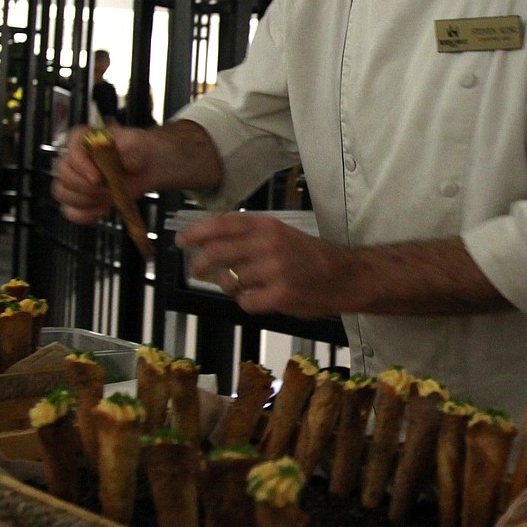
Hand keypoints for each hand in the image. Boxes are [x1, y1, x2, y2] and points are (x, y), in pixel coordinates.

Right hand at [51, 124, 152, 224]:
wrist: (145, 167)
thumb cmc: (137, 150)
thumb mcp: (139, 145)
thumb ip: (133, 152)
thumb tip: (128, 163)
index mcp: (85, 138)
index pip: (71, 147)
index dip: (80, 163)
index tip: (97, 177)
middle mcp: (74, 158)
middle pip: (63, 174)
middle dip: (85, 186)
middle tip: (107, 190)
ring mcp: (74, 179)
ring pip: (62, 193)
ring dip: (85, 201)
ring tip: (108, 199)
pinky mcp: (79, 199)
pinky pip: (70, 211)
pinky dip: (85, 215)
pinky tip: (103, 210)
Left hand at [176, 212, 348, 317]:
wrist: (345, 276)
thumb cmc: (310, 255)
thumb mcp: (281, 233)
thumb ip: (249, 235)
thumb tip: (209, 241)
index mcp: (267, 226)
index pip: (222, 225)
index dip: (197, 232)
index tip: (182, 240)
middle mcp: (268, 245)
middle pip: (217, 254)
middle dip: (200, 264)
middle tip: (196, 270)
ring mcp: (274, 271)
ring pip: (229, 281)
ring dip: (228, 285)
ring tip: (241, 284)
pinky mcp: (279, 296)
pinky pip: (245, 301)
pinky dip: (246, 301)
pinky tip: (258, 297)